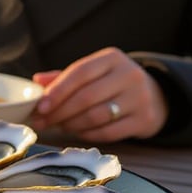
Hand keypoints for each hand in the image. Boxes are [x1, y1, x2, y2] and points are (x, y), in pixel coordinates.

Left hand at [29, 47, 167, 142]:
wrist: (154, 96)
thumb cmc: (112, 84)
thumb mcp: (93, 73)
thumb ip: (64, 77)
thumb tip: (37, 81)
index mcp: (112, 58)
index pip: (80, 72)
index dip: (57, 91)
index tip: (40, 106)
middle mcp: (129, 75)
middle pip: (86, 97)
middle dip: (59, 112)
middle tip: (42, 122)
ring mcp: (140, 98)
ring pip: (96, 116)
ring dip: (71, 124)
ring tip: (58, 126)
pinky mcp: (145, 120)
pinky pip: (108, 132)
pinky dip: (87, 134)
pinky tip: (77, 132)